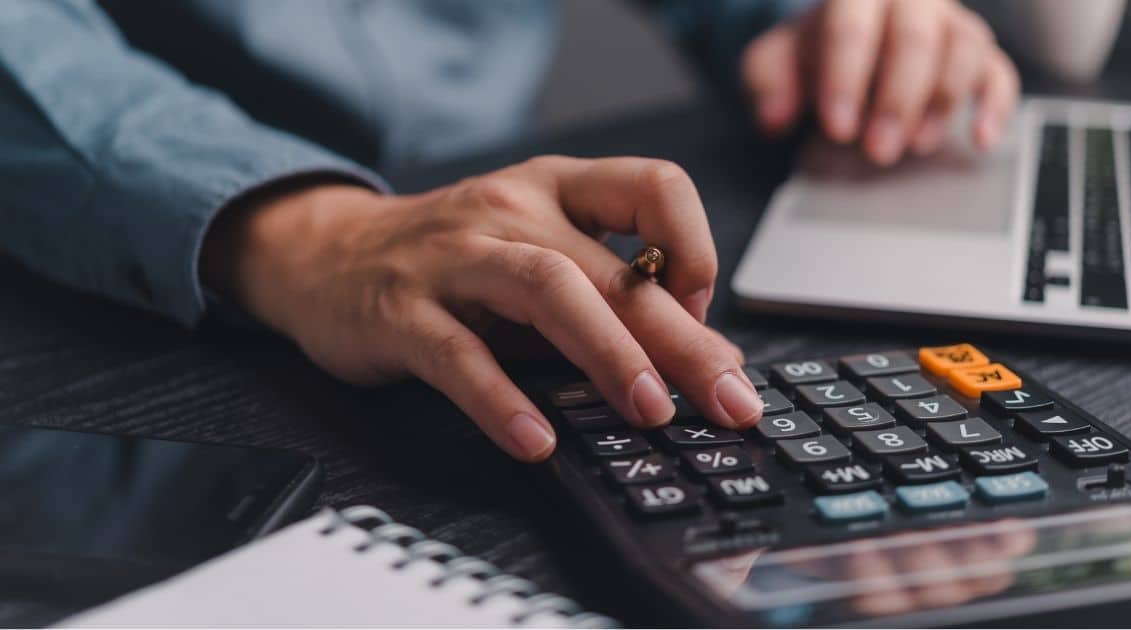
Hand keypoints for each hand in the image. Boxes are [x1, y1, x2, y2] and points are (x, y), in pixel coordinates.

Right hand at [200, 157, 762, 461]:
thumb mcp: (536, 258)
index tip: (705, 317)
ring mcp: (453, 257)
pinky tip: (536, 441)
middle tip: (728, 399)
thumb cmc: (452, 262)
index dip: (694, 249)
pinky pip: (458, 353)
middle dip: (680, 338)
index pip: (653, 187)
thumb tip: (706, 358)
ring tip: (650, 411)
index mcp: (556, 189)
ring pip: (544, 289)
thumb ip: (610, 300)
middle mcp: (510, 208)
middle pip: (609, 267)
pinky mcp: (401, 310)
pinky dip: (502, 400)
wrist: (325, 253)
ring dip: (607, 353)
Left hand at [742, 0, 1018, 164]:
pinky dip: (995, 106)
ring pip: (962, 50)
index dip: (845, 77)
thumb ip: (766, 81)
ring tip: (914, 146)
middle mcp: (910, 0)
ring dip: (941, 103)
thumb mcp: (774, 61)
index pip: (851, 26)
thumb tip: (773, 117)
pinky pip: (999, 72)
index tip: (837, 128)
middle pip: (914, 38)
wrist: (846, 41)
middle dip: (896, 100)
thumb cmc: (812, 53)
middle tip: (877, 150)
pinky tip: (981, 139)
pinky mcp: (977, 54)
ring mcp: (949, 23)